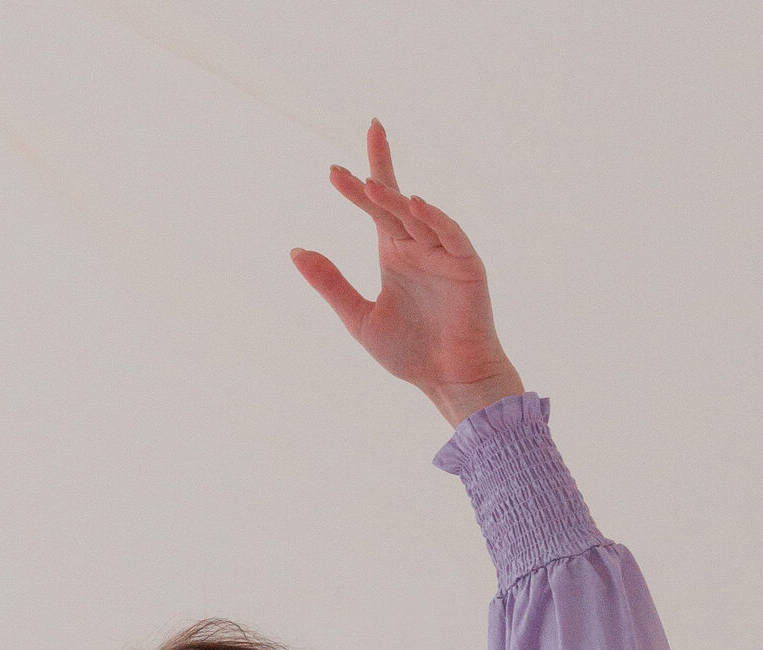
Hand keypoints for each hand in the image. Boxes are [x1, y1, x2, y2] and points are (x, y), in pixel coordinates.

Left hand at [290, 119, 523, 423]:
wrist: (450, 381)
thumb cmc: (410, 354)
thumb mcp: (359, 319)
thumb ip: (331, 284)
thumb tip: (296, 251)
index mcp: (394, 253)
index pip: (377, 207)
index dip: (361, 182)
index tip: (333, 168)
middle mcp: (418, 246)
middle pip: (393, 204)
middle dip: (374, 178)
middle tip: (351, 157)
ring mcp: (444, 253)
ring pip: (416, 217)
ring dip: (394, 200)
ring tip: (369, 186)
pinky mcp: (467, 266)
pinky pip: (450, 235)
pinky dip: (435, 218)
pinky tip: (414, 205)